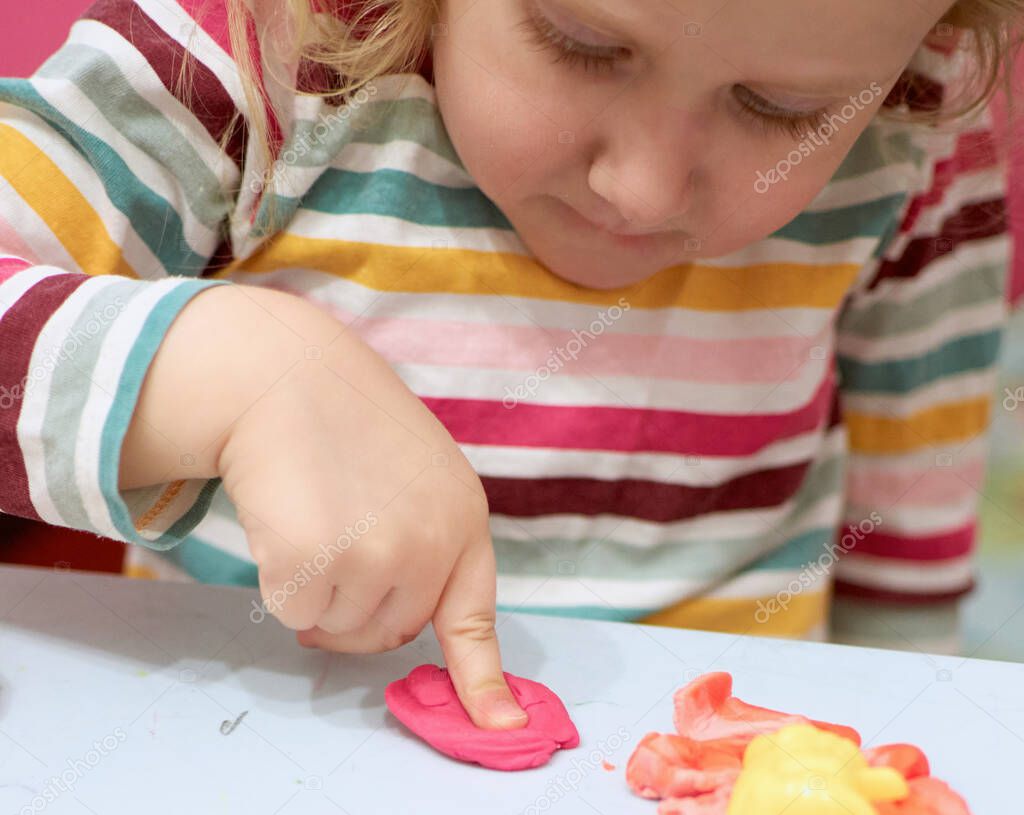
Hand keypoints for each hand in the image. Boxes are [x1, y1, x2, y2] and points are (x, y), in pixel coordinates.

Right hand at [120, 284, 526, 728]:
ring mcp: (378, 552)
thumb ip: (423, 548)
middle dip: (356, 607)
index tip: (502, 729)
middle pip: (389, 633)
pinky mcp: (318, 558)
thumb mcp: (419, 477)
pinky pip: (295, 612)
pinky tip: (287, 518)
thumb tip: (393, 632)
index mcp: (464, 519)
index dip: (483, 682)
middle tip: (335, 547)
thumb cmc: (349, 426)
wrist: (290, 375)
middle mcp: (432, 542)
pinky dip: (280, 580)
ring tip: (314, 518)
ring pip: (339, 629)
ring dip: (317, 592)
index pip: (474, 617)